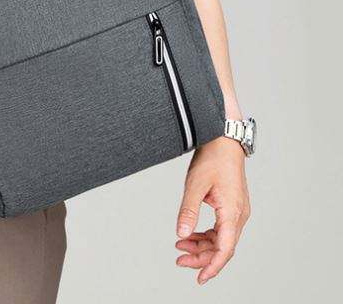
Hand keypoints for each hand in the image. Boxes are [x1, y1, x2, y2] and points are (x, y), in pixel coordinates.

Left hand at [174, 135, 250, 283]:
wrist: (223, 139)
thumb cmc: (212, 158)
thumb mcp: (195, 185)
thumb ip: (188, 211)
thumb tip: (181, 234)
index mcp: (232, 212)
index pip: (224, 249)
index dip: (212, 266)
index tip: (199, 278)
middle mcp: (239, 215)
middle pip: (222, 247)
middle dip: (201, 257)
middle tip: (179, 260)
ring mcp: (237, 211)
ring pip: (221, 239)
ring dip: (202, 245)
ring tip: (181, 247)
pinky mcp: (231, 206)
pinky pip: (221, 229)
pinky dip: (206, 234)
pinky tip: (190, 234)